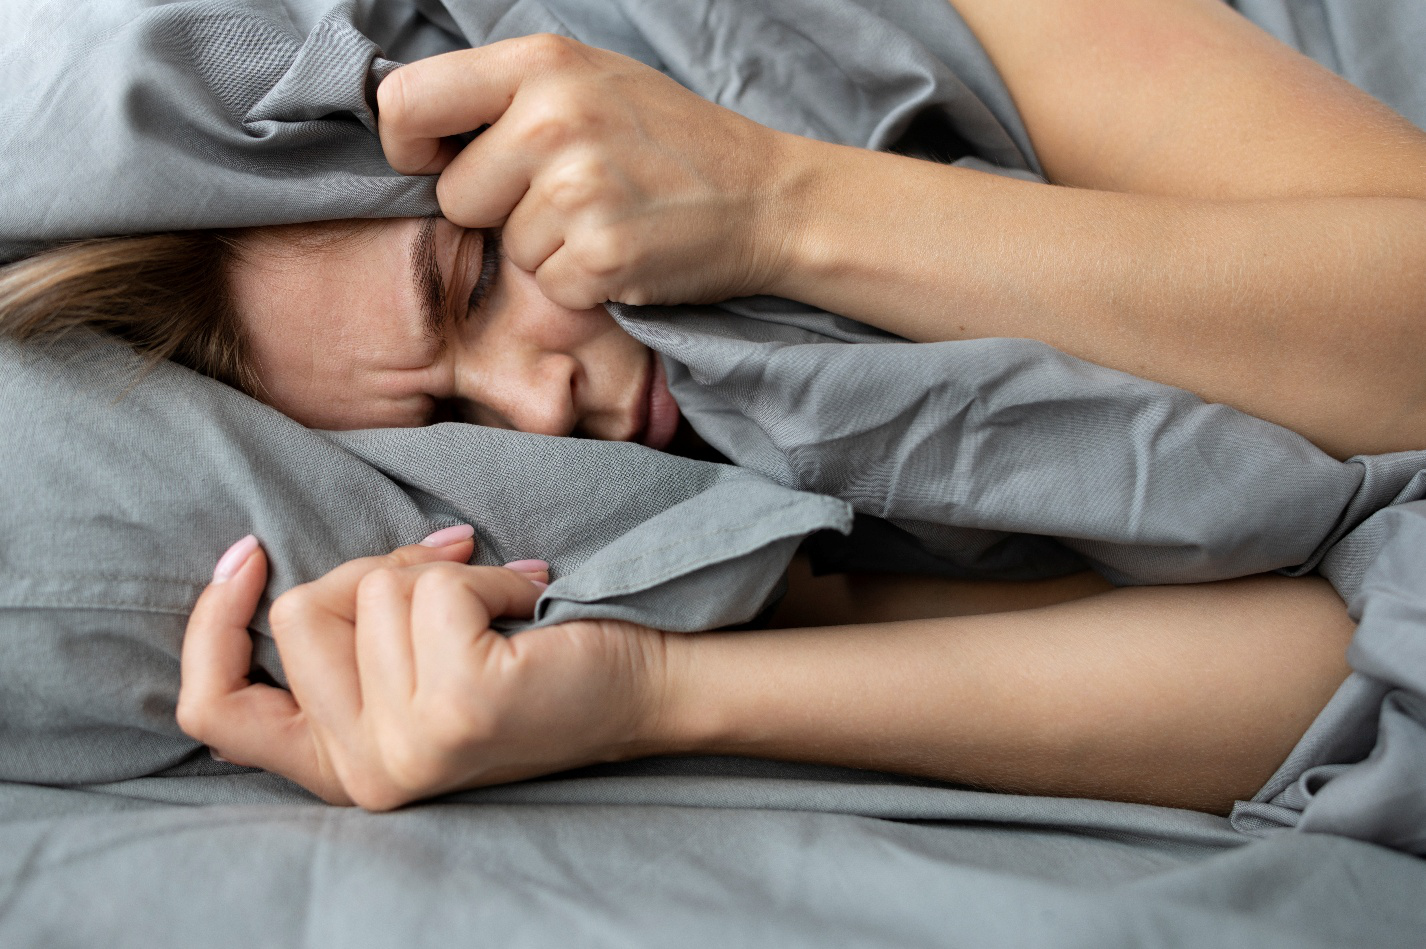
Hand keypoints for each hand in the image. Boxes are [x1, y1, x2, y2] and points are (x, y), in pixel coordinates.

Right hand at [176, 531, 673, 809]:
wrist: (641, 688)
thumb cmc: (532, 662)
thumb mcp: (412, 664)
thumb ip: (345, 641)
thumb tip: (274, 560)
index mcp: (341, 766)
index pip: (215, 713)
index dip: (213, 626)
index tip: (249, 554)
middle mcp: (364, 773)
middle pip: (301, 615)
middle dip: (378, 571)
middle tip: (450, 576)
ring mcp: (409, 747)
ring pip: (372, 591)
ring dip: (446, 573)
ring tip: (500, 603)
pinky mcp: (458, 707)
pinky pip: (438, 589)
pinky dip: (489, 575)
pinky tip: (527, 601)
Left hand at [377, 35, 800, 309]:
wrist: (767, 198)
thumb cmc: (670, 141)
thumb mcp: (589, 80)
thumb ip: (506, 94)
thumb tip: (414, 126)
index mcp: (542, 63)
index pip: (406, 100)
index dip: (407, 144)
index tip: (438, 161)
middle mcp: (554, 118)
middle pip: (455, 195)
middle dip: (497, 211)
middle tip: (567, 196)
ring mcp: (579, 190)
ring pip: (507, 249)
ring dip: (549, 250)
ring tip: (609, 219)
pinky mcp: (603, 256)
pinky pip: (549, 288)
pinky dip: (582, 285)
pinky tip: (625, 252)